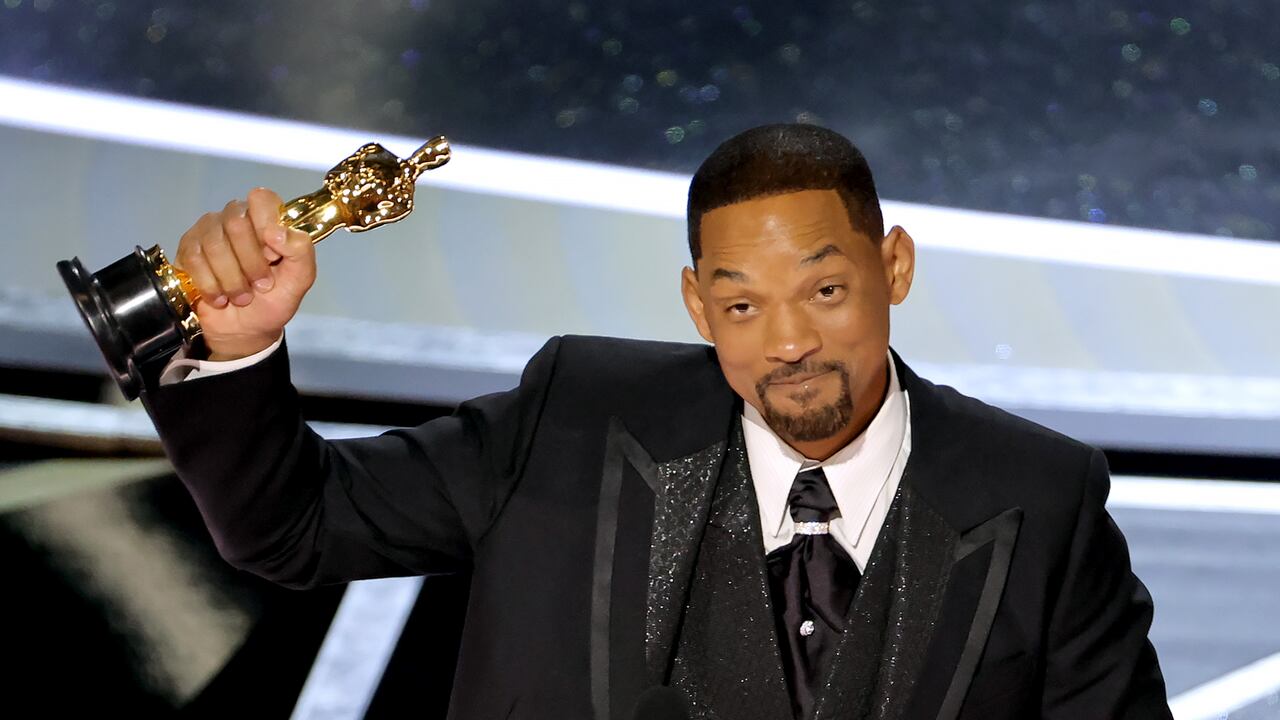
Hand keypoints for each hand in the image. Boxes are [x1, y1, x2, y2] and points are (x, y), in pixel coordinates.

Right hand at [174, 188, 316, 359]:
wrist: (244, 331)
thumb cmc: (272, 301)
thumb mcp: (299, 281)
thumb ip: (301, 252)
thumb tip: (278, 232)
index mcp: (267, 220)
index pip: (262, 199)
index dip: (266, 224)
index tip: (273, 255)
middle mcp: (236, 217)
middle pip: (237, 222)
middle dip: (251, 263)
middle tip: (261, 285)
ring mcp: (209, 230)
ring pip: (215, 243)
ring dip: (231, 279)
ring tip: (241, 296)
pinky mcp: (187, 248)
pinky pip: (194, 258)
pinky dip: (210, 285)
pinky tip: (220, 297)